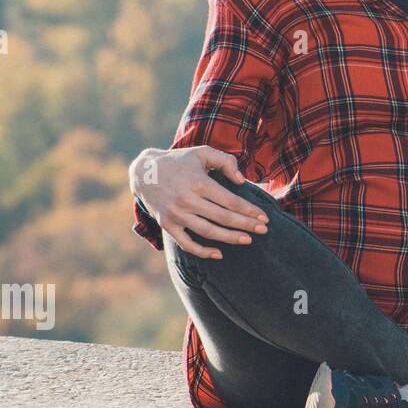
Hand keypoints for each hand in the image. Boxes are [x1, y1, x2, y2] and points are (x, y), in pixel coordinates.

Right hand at [129, 146, 269, 259]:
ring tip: (248, 240)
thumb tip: (241, 181)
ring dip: (229, 238)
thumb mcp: (202, 153)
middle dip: (246, 225)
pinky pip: (186, 243)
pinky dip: (202, 251)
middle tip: (264, 230)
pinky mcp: (166, 225)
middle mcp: (187, 200)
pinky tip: (219, 254)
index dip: (249, 211)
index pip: (230, 201)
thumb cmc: (179, 161)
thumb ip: (226, 162)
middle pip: (223, 218)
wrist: (143, 172)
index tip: (265, 217)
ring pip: (207, 232)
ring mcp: (175, 214)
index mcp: (198, 183)